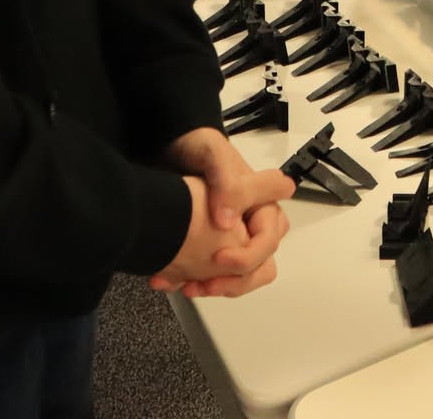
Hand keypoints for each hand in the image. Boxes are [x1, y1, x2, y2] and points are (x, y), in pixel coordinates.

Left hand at [152, 129, 295, 298]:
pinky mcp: (209, 243)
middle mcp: (250, 221)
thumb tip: (229, 221)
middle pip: (260, 264)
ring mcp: (231, 235)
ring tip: (186, 287)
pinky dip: (192, 281)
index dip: (250, 255)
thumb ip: (227, 183)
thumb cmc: (195, 145)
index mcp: (260, 202)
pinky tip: (169, 280)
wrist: (164, 148)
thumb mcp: (212, 155)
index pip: (269, 238)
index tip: (220, 258)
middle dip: (235, 281)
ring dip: (214, 287)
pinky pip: (210, 272)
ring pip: (237, 275)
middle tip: (206, 284)